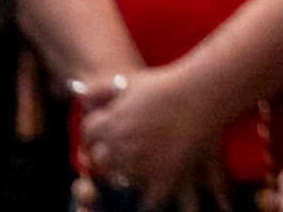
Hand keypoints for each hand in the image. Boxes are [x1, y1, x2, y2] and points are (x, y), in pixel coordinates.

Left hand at [78, 62, 225, 207]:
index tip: (111, 132)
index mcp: (109, 125)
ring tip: (147, 160)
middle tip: (130, 148)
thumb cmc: (167, 85)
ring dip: (130, 173)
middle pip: (101, 161)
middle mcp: (120, 147)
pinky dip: (151, 198)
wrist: (203, 94)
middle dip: (110, 154)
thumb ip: (99, 88)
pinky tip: (157, 188)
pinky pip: (148, 200)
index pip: (89, 135)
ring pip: (122, 180)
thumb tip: (79, 95)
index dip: (98, 132)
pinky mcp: (162, 179)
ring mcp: (140, 166)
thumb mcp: (129, 82)